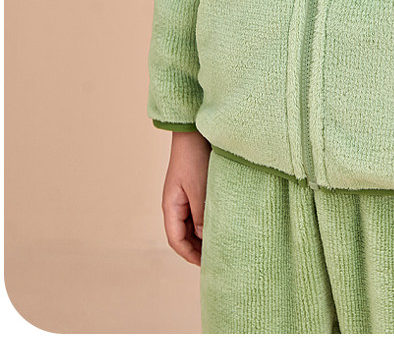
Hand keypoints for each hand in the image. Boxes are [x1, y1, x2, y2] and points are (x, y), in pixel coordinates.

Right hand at [161, 128, 211, 266]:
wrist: (196, 128)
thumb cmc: (194, 156)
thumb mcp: (199, 188)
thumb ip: (202, 216)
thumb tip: (206, 240)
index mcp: (170, 206)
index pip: (176, 240)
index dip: (190, 255)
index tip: (208, 265)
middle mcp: (176, 204)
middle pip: (184, 235)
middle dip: (198, 249)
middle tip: (219, 258)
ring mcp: (185, 196)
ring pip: (193, 224)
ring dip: (205, 235)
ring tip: (223, 243)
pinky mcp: (196, 188)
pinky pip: (200, 212)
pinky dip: (209, 221)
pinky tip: (223, 223)